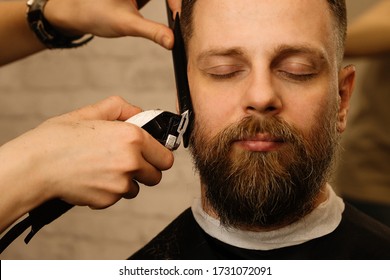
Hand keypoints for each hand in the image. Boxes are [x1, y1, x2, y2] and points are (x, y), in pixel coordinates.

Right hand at [0, 96, 173, 232]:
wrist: (36, 166)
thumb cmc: (59, 138)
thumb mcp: (90, 112)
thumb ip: (121, 109)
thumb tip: (139, 113)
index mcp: (132, 137)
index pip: (166, 157)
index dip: (158, 156)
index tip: (152, 156)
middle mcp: (131, 161)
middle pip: (156, 176)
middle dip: (145, 170)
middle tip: (127, 162)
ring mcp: (121, 183)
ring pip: (136, 188)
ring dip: (126, 181)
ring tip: (104, 169)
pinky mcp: (109, 200)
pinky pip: (117, 197)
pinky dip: (109, 191)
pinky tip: (93, 179)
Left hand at [44, 0, 182, 48]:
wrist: (77, 13)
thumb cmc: (95, 13)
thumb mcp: (127, 24)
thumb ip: (152, 32)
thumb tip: (173, 42)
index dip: (177, 1)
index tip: (178, 14)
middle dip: (177, 4)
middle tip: (179, 16)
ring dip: (174, 5)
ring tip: (175, 14)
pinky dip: (170, 4)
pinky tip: (172, 12)